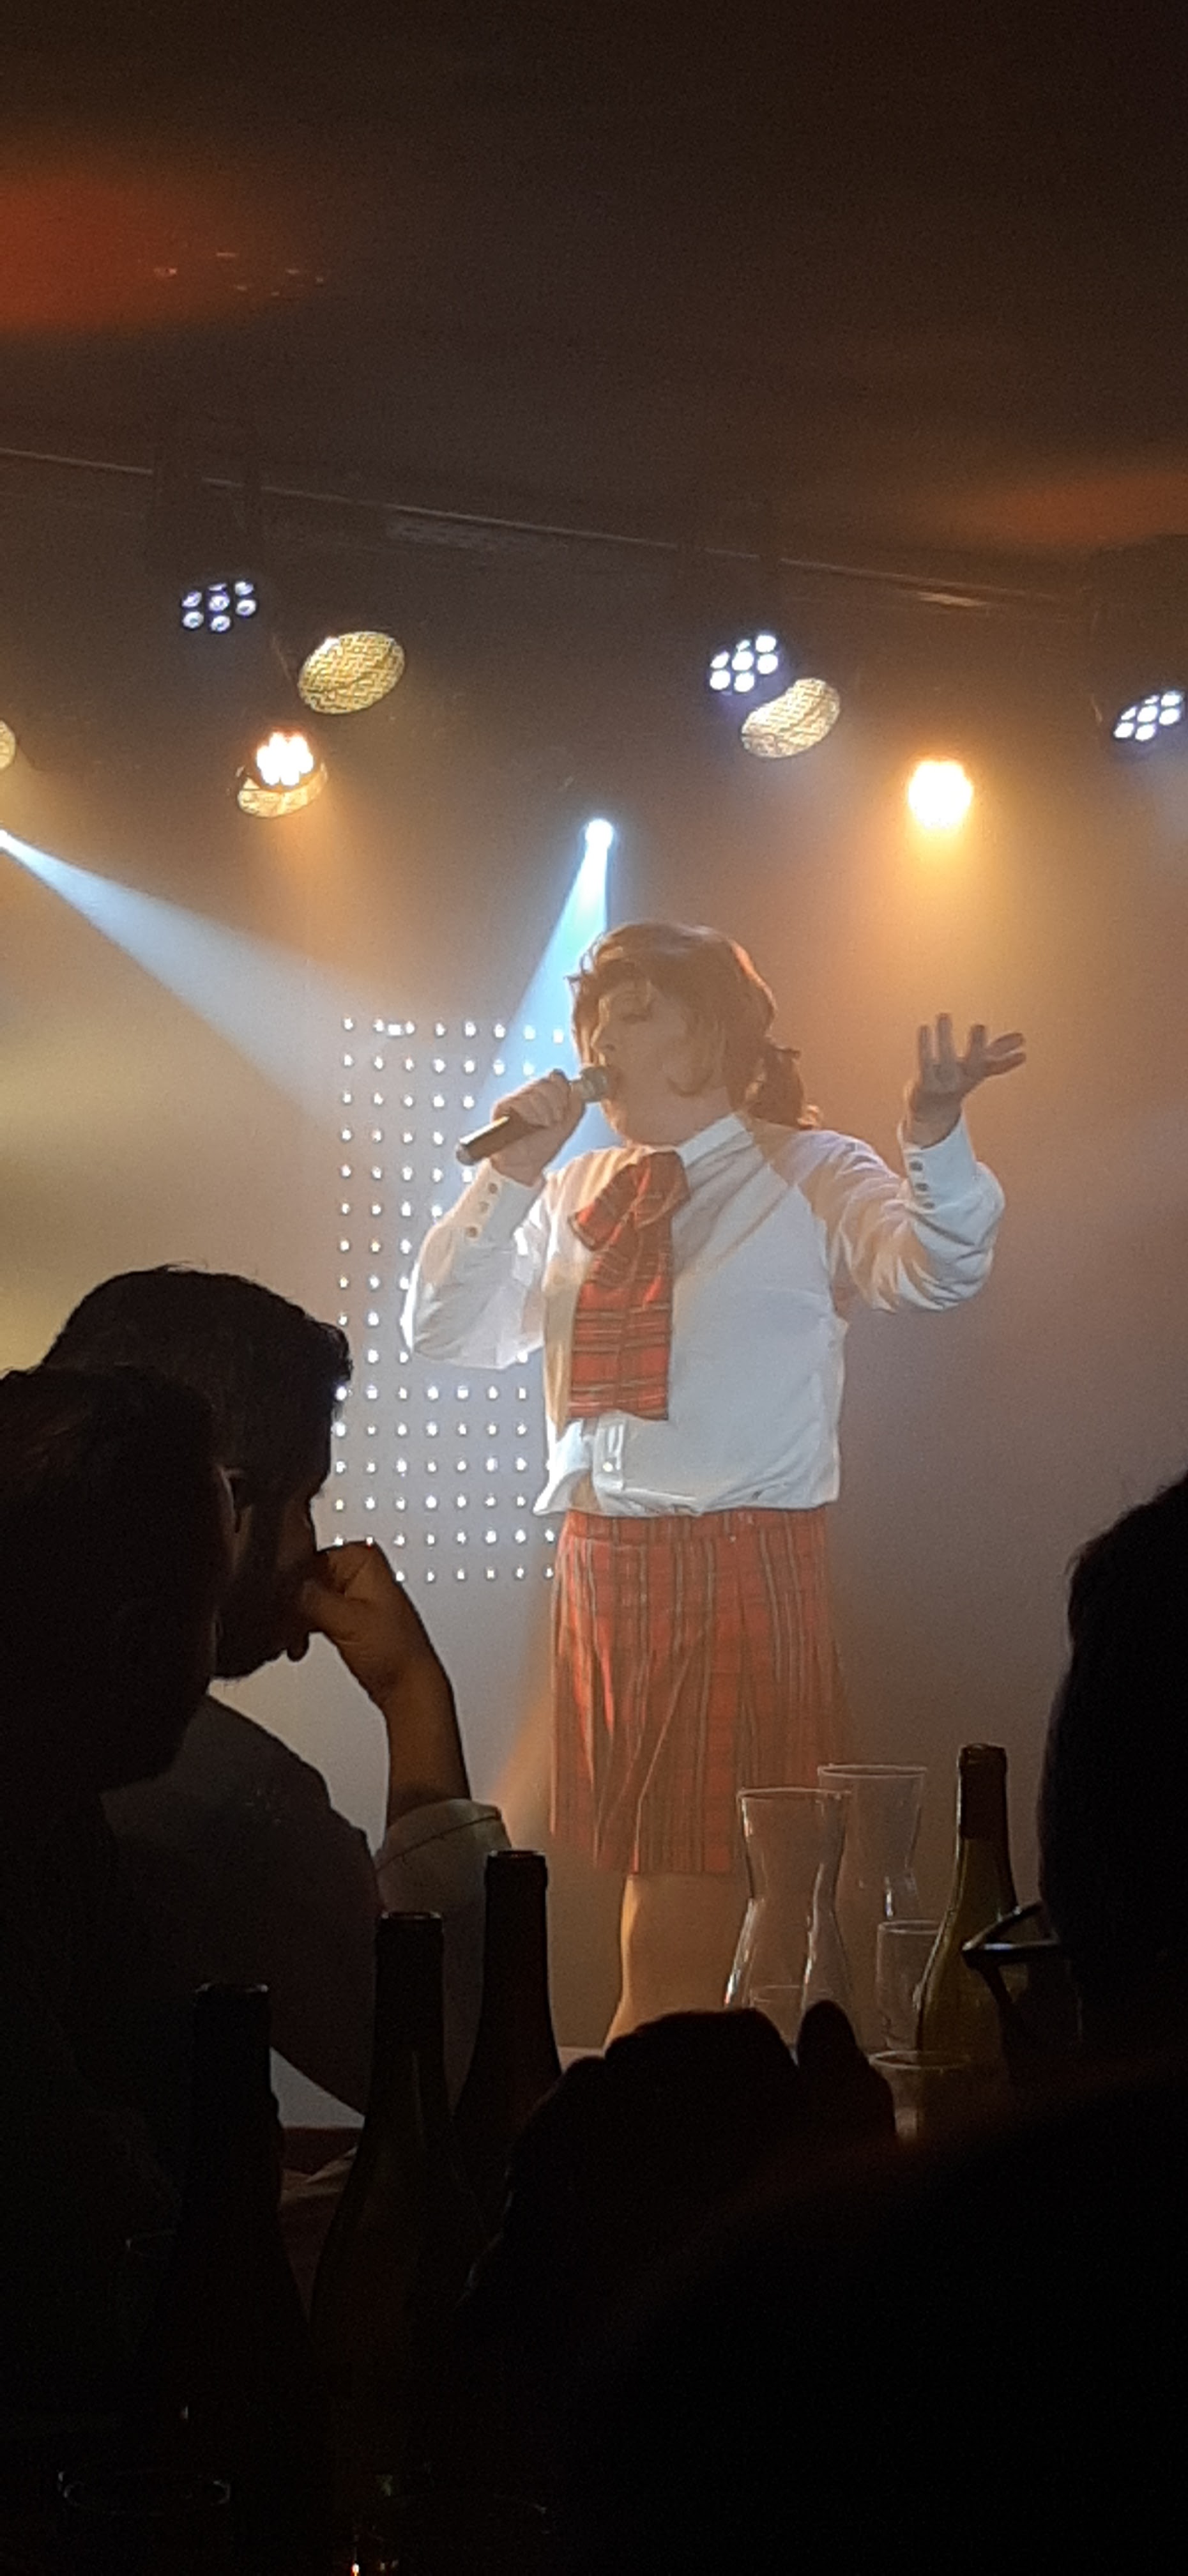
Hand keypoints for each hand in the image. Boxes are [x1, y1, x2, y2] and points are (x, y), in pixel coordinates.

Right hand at [299, 1544, 469, 1819]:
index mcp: (363, 1557)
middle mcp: (357, 1570)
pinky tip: (297, 1645)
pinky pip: (312, 1613)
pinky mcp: (346, 1613)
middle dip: (290, 1608)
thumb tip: (283, 1586)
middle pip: (304, 1581)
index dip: (289, 1588)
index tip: (278, 1608)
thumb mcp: (345, 1620)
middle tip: (281, 1630)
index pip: (307, 1561)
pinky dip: (301, 1629)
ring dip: (292, 1621)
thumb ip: (310, 1599)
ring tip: (289, 1642)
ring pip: (305, 1599)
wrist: (407, 1685)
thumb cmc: (395, 1652)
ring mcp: (351, 1592)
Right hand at [491, 1069, 586, 1184]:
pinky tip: (531, 1125)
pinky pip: (520, 1100)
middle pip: (546, 1081)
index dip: (563, 1089)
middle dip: (555, 1103)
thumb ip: (576, 1109)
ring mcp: (515, 1099)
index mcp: (545, 1096)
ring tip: (542, 1126)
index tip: (564, 1109)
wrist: (524, 1166)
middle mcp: (529, 1094)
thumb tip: (577, 1090)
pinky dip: (530, 1113)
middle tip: (554, 1120)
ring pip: (534, 1090)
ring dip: (544, 1110)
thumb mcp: (566, 1128)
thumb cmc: (541, 1147)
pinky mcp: (502, 1106)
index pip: (555, 1076)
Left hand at [904, 1014, 1025, 1145]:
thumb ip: (999, 1051)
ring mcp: (944, 1083)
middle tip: (980, 1026)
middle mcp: (962, 1080)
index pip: (995, 1068)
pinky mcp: (925, 1083)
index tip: (1023, 1054)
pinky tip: (924, 1027)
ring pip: (946, 1059)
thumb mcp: (980, 1066)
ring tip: (944, 1015)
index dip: (1009, 1062)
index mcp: (977, 1074)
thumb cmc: (959, 1081)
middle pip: (972, 1064)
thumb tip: (1022, 1038)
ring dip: (945, 1037)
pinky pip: (925, 1062)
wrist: (934, 1113)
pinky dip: (925, 1046)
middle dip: (977, 1046)